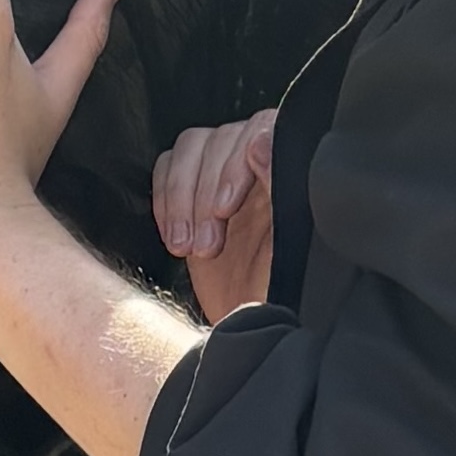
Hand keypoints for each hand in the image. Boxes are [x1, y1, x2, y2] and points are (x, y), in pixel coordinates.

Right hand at [153, 110, 277, 322]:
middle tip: (207, 247)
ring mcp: (224, 174)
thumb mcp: (287, 250)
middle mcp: (258, 162)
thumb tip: (261, 142)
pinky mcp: (193, 190)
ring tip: (189, 248)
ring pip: (190, 148)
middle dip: (203, 194)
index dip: (235, 163)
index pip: (261, 129)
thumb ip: (278, 189)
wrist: (252, 327)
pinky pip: (167, 168)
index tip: (226, 208)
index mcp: (290, 169)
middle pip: (219, 139)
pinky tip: (175, 239)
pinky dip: (164, 202)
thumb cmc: (279, 293)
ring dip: (181, 198)